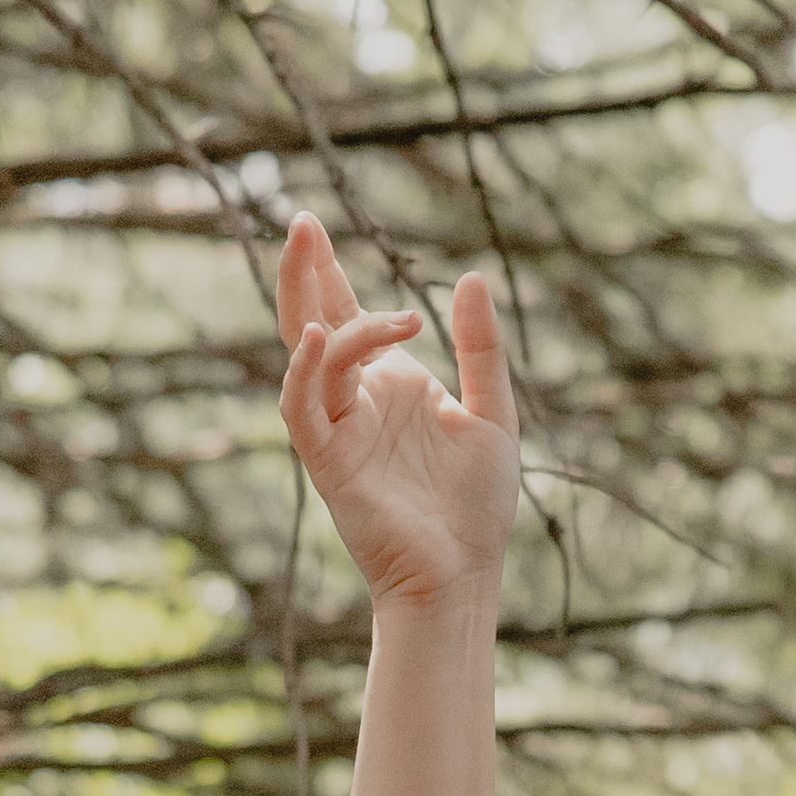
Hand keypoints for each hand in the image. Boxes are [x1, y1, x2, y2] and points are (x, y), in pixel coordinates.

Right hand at [277, 209, 518, 606]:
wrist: (464, 573)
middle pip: (315, 325)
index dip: (330, 272)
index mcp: (393, 384)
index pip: (351, 317)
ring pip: (311, 359)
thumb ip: (480, 348)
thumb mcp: (492, 412)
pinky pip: (303, 408)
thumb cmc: (476, 505)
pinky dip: (305, 371)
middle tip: (303, 222)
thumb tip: (469, 277)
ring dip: (323, 315)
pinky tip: (319, 336)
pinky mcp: (329, 462)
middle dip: (305, 274)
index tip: (314, 225)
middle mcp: (359, 401)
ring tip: (332, 269)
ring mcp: (340, 429)